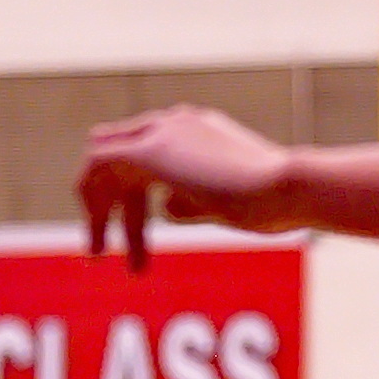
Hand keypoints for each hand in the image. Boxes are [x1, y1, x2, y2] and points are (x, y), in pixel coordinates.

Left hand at [79, 109, 297, 257]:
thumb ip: (193, 201)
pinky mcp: (150, 148)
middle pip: (125, 161)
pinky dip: (89, 194)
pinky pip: (98, 162)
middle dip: (110, 206)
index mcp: (199, 133)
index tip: (135, 243)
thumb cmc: (274, 202)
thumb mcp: (226, 205)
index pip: (151, 159)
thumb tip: (166, 207)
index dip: (134, 199)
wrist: (288, 188)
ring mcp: (164, 131)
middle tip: (103, 252)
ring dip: (97, 207)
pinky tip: (94, 230)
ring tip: (96, 253)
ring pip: (107, 162)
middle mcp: (177, 124)